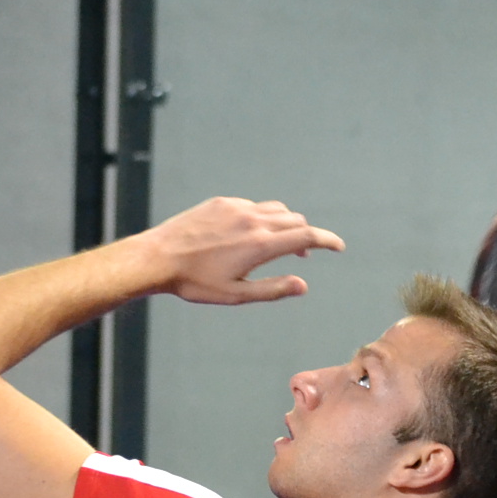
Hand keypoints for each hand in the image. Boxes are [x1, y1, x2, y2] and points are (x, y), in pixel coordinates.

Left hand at [139, 198, 344, 304]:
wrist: (157, 258)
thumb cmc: (195, 282)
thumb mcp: (237, 295)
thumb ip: (273, 289)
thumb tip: (303, 285)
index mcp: (260, 245)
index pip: (307, 237)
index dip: (328, 241)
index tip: (338, 246)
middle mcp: (253, 220)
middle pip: (295, 221)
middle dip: (306, 236)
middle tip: (302, 255)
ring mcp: (237, 208)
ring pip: (276, 210)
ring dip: (286, 225)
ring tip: (276, 244)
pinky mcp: (222, 202)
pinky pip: (253, 205)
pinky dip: (261, 217)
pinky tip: (246, 235)